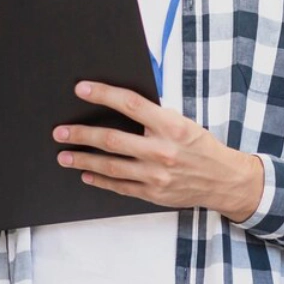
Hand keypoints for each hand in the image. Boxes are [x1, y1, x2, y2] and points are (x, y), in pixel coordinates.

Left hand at [54, 81, 264, 221]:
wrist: (224, 180)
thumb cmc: (200, 145)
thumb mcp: (183, 121)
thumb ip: (154, 114)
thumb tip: (119, 101)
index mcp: (171, 126)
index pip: (131, 104)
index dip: (104, 94)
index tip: (81, 89)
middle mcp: (162, 151)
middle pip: (113, 140)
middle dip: (82, 134)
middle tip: (60, 131)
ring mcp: (156, 176)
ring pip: (111, 167)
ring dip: (83, 160)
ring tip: (64, 155)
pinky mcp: (153, 194)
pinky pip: (119, 186)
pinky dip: (100, 180)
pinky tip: (85, 174)